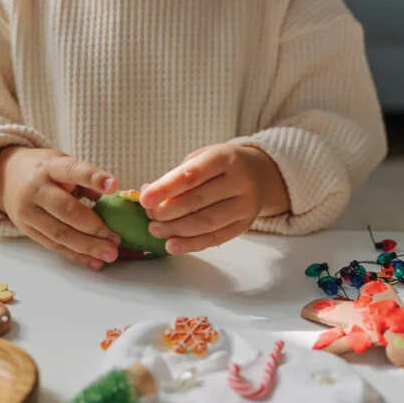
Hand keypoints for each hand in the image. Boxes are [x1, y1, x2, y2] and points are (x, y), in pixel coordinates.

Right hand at [0, 147, 120, 269]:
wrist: (5, 176)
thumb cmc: (43, 170)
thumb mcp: (62, 163)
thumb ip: (86, 180)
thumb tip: (114, 198)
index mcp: (49, 167)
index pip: (72, 171)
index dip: (93, 178)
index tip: (114, 186)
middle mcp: (36, 189)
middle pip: (66, 210)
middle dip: (93, 227)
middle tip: (116, 239)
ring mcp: (29, 212)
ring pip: (60, 234)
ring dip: (88, 247)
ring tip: (110, 254)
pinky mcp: (27, 230)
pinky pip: (54, 246)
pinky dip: (76, 255)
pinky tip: (94, 262)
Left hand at [140, 144, 289, 253]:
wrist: (259, 174)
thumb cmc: (220, 166)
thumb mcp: (200, 159)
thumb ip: (175, 176)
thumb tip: (146, 194)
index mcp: (225, 157)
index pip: (191, 175)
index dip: (165, 188)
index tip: (144, 199)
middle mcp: (240, 181)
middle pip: (198, 201)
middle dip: (168, 212)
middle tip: (149, 217)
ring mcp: (246, 205)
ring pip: (206, 222)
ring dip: (176, 230)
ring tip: (155, 230)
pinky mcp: (244, 225)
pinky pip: (215, 238)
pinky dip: (191, 244)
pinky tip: (172, 245)